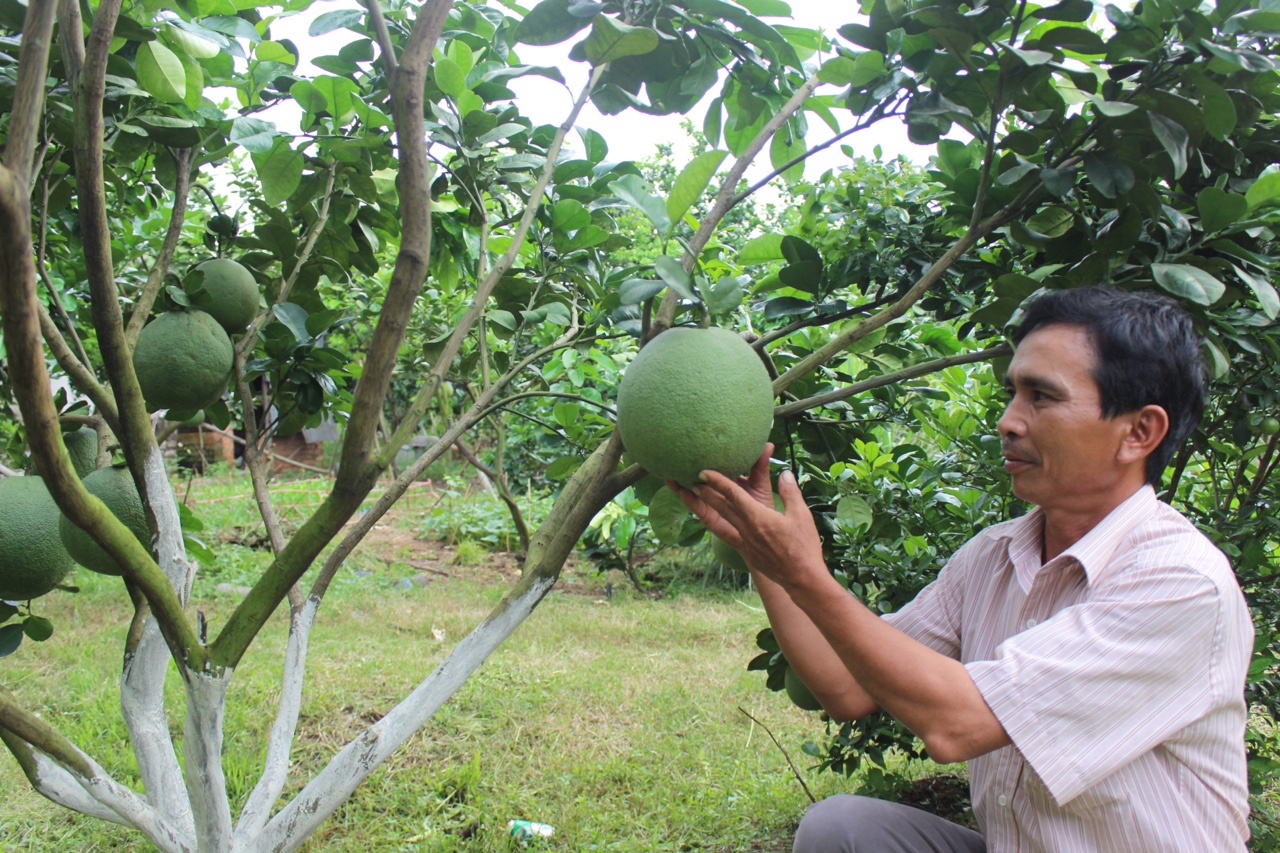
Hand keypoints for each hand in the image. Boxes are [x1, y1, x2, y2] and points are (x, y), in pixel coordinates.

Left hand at [667, 444, 826, 588]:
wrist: (801, 578)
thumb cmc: (803, 546)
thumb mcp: (801, 515)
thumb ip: (790, 492)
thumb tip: (784, 473)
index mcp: (757, 517)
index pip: (733, 494)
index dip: (717, 481)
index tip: (704, 471)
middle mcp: (746, 529)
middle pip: (720, 508)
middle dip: (704, 493)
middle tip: (690, 480)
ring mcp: (744, 543)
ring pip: (719, 522)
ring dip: (704, 509)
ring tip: (691, 498)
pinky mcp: (747, 553)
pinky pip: (726, 536)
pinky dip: (716, 526)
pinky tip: (712, 522)